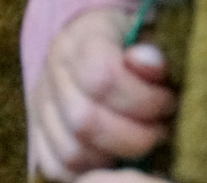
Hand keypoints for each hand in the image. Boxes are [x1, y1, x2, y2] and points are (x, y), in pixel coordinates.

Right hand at [29, 8, 173, 180]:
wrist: (107, 48)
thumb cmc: (140, 48)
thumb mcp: (153, 38)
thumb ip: (155, 49)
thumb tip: (150, 62)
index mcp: (81, 37)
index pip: (102, 76)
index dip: (145, 99)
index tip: (168, 101)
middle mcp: (53, 67)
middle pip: (84, 119)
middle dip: (135, 136)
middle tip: (160, 129)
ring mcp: (41, 101)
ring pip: (71, 150)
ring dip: (115, 157)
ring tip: (138, 142)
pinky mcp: (38, 130)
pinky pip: (55, 166)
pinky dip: (89, 170)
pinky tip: (114, 156)